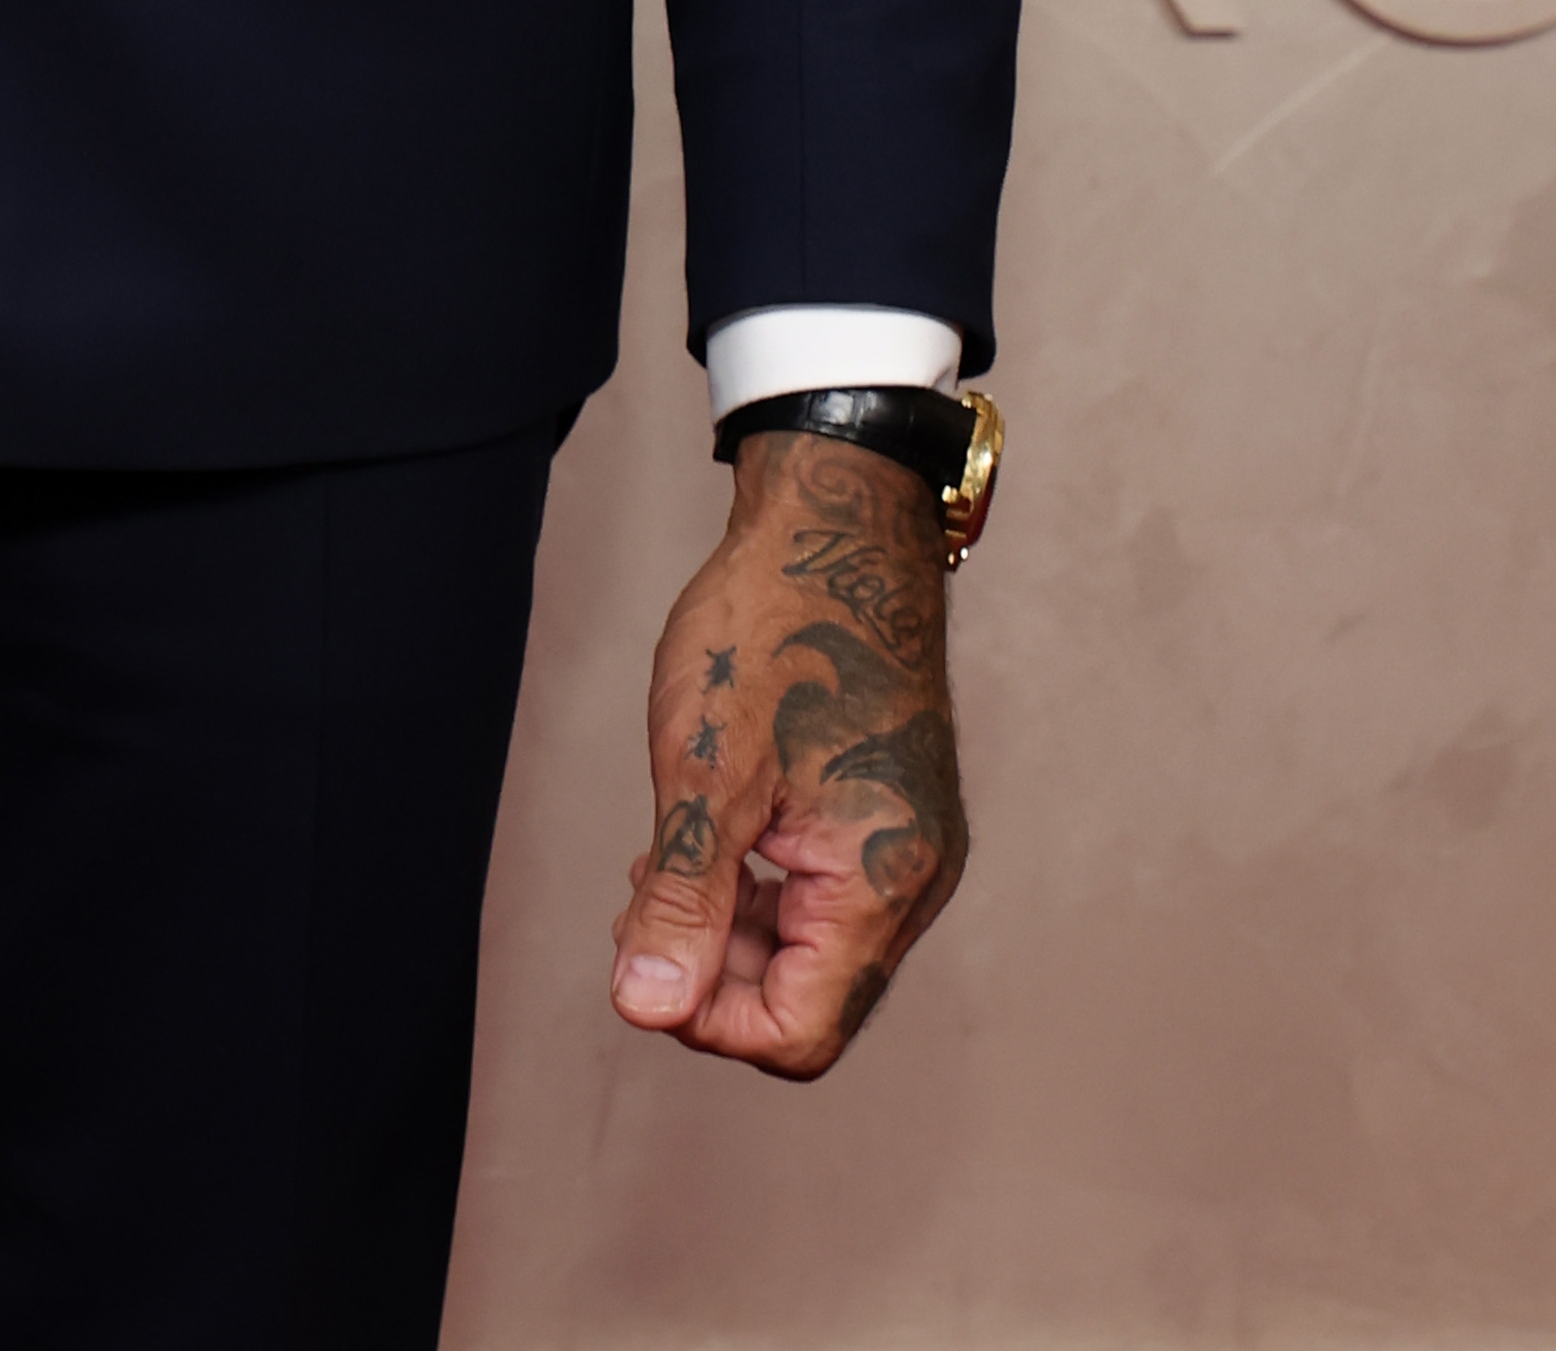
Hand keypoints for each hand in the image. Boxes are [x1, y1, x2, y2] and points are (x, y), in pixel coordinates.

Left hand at [607, 426, 968, 1075]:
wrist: (837, 523)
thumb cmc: (777, 629)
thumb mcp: (706, 770)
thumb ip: (682, 899)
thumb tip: (646, 1008)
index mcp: (880, 881)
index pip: (798, 1032)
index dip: (708, 1017)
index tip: (642, 951)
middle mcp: (913, 880)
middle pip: (808, 1001)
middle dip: (714, 972)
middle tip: (642, 899)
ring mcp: (908, 846)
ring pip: (812, 950)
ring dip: (731, 932)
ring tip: (664, 862)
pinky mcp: (890, 814)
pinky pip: (825, 896)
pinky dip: (761, 889)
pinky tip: (712, 837)